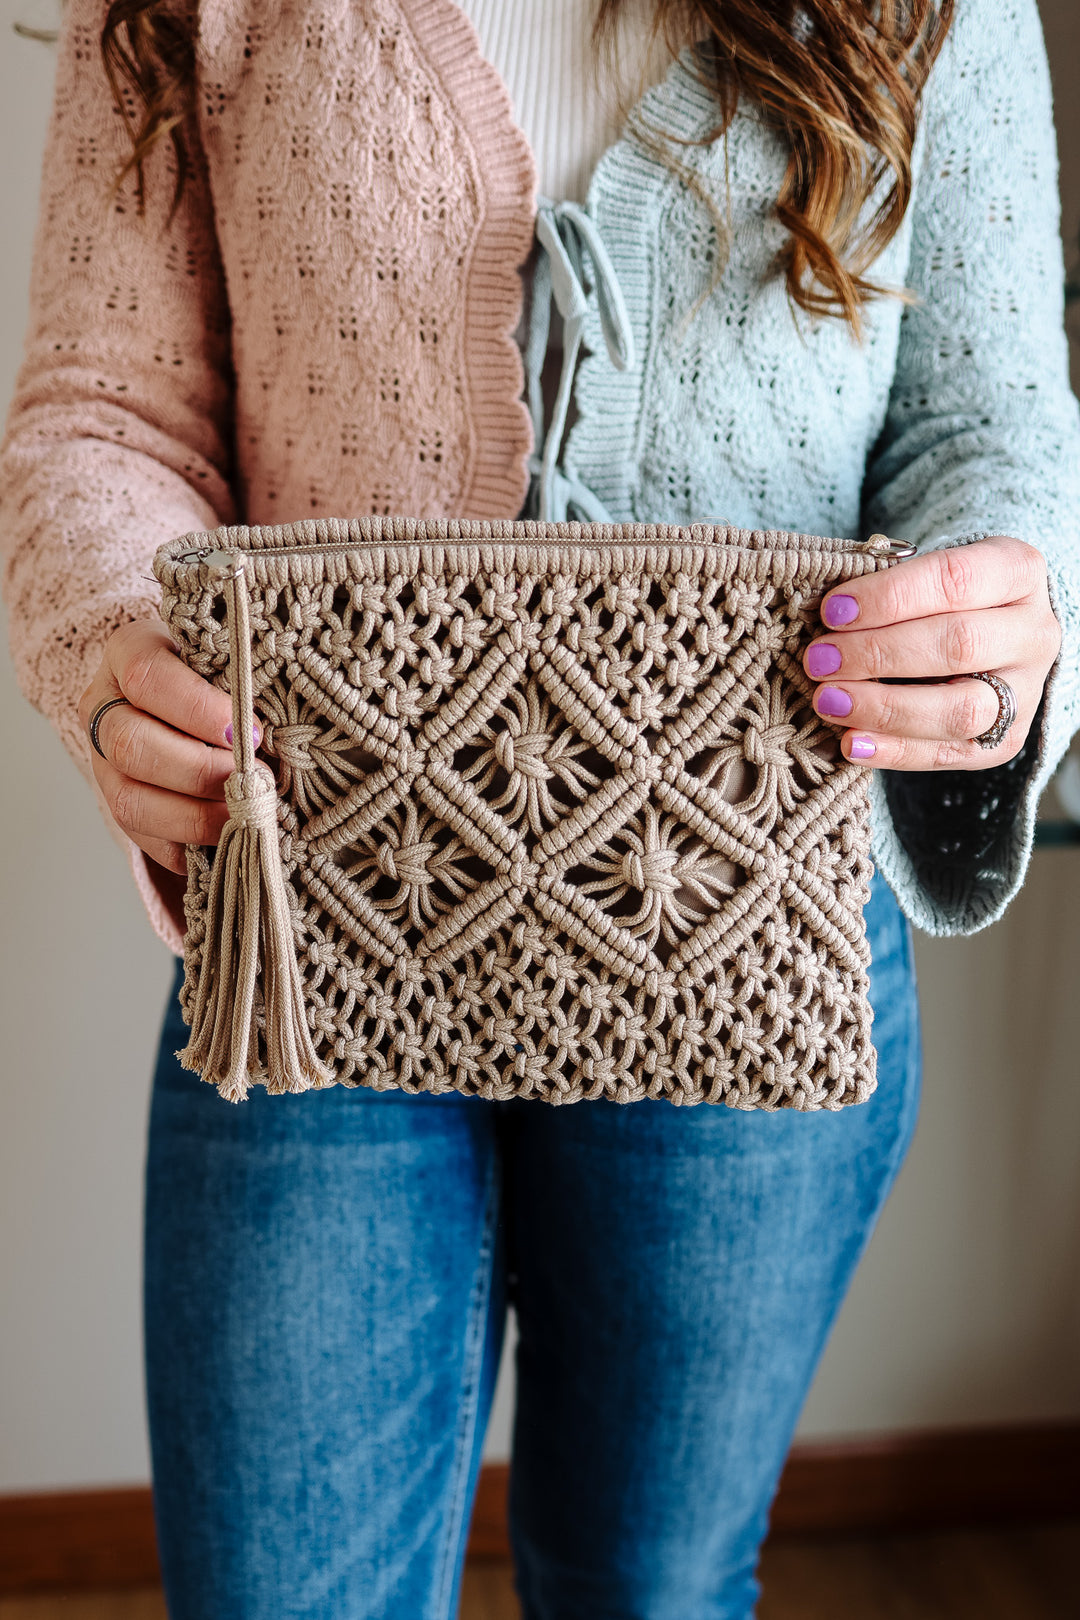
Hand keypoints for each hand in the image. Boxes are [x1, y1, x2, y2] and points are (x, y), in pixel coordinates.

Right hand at [78, 620, 246, 875]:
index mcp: (128, 652)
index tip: (249, 733)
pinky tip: (227, 840)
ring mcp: (103, 762)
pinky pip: (143, 840)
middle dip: (200, 772)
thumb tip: (268, 734)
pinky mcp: (119, 806)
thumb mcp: (231, 660)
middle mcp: (104, 707)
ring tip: (246, 815)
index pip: (147, 677)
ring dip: (195, 817)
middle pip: (130, 746)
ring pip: (129, 801)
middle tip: (252, 780)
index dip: (198, 709)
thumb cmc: (223, 674)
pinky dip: (187, 847)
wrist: (195, 701)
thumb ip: (243, 682)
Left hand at [803, 536, 1059, 769]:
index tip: (832, 611)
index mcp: (1018, 572)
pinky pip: (949, 753)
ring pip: (961, 710)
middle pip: (958, 645)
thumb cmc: (943, 597)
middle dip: (878, 653)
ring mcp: (1025, 692)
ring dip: (885, 708)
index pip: (955, 579)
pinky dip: (893, 751)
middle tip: (820, 660)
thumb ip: (888, 588)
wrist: (991, 638)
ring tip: (828, 701)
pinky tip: (849, 742)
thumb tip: (826, 616)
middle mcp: (1034, 633)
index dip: (889, 596)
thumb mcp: (927, 573)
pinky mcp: (1005, 741)